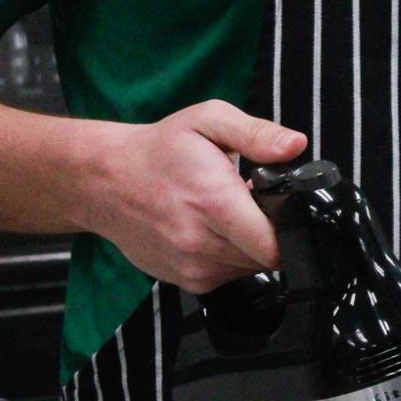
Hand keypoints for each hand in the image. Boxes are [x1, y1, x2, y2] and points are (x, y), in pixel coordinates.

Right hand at [85, 100, 306, 294]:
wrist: (105, 181)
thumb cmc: (159, 150)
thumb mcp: (208, 120)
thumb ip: (256, 134)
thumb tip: (295, 145)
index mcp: (213, 201)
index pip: (274, 243)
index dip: (291, 227)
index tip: (282, 206)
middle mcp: (201, 242)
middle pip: (267, 258)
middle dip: (271, 233)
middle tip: (253, 204)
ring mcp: (191, 267)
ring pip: (249, 269)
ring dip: (251, 246)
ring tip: (230, 215)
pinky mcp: (185, 280)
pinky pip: (228, 276)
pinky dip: (231, 257)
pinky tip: (214, 230)